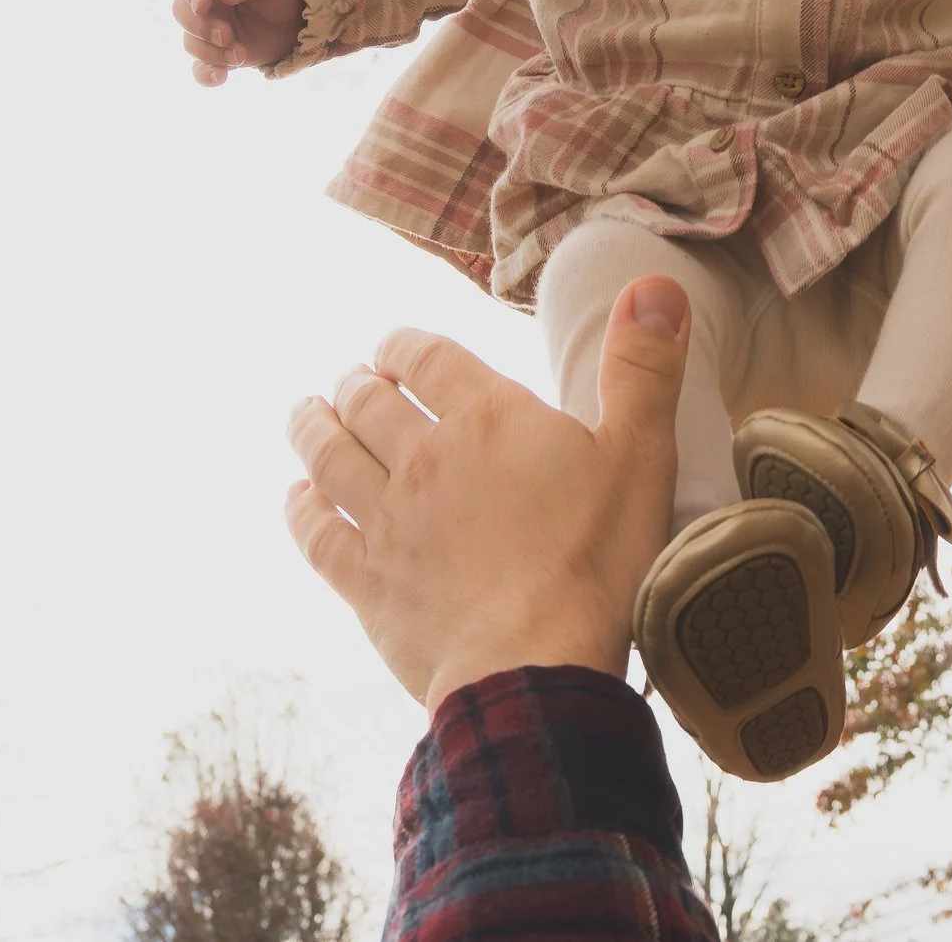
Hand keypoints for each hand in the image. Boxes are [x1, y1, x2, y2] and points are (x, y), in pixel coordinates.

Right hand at [173, 0, 302, 85]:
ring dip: (211, 52)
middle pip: (183, 11)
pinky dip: (206, 74)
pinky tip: (220, 77)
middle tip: (227, 36)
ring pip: (191, 41)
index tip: (202, 7)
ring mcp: (207, 25)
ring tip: (240, 55)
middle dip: (202, 27)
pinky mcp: (216, 50)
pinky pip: (200, 67)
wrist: (295, 9)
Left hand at [283, 278, 690, 709]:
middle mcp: (425, 459)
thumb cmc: (596, 562)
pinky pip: (318, 536)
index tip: (392, 348)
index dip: (403, 347)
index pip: (427, 359)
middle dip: (357, 385)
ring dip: (313, 429)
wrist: (536, 666)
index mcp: (488, 419)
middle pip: (370, 405)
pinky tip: (297, 498)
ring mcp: (389, 522)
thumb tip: (654, 286)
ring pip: (331, 459)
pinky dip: (301, 511)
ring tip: (305, 413)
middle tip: (351, 381)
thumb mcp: (641, 455)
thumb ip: (643, 369)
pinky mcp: (368, 584)